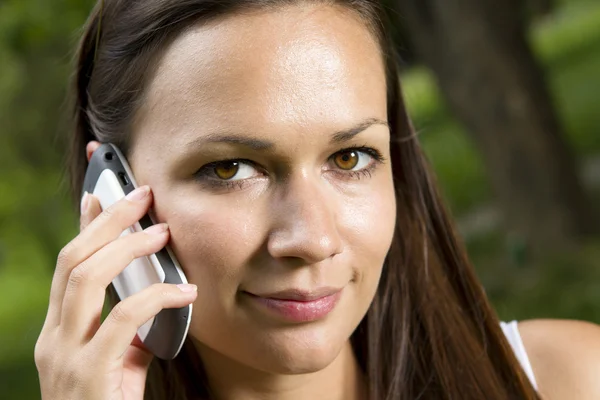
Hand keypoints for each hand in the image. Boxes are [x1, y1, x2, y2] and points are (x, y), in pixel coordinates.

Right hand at [35, 186, 196, 399]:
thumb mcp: (119, 363)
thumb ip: (127, 330)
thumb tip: (153, 292)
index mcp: (59, 331)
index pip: (68, 264)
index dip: (85, 224)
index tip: (104, 192)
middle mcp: (53, 339)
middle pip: (72, 260)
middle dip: (107, 221)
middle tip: (141, 195)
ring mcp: (64, 357)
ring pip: (84, 279)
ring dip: (125, 249)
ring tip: (161, 233)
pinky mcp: (87, 376)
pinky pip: (122, 320)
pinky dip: (155, 298)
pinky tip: (185, 291)